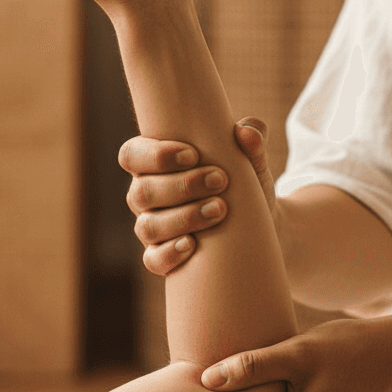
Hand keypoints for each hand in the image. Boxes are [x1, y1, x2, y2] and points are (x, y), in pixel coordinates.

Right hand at [120, 118, 279, 273]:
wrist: (259, 224)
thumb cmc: (244, 183)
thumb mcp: (251, 160)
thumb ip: (252, 139)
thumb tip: (247, 131)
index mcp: (153, 165)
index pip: (132, 155)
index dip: (155, 155)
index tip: (194, 154)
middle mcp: (145, 196)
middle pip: (141, 191)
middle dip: (181, 186)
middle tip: (220, 180)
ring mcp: (151, 228)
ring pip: (148, 226)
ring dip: (183, 217)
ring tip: (220, 209)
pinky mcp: (161, 257)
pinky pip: (153, 260)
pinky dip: (170, 253)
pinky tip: (192, 245)